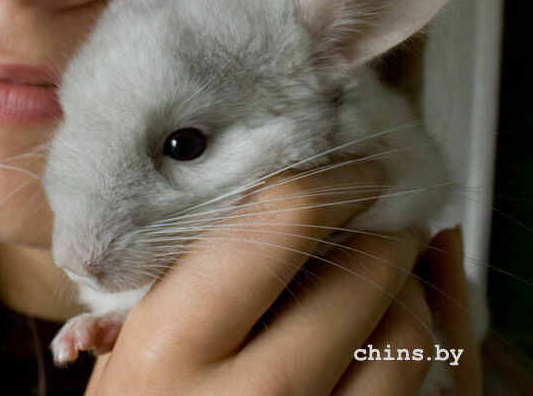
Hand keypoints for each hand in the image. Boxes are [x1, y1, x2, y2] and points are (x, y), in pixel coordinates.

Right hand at [83, 164, 475, 394]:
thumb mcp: (127, 344)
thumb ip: (180, 278)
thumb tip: (266, 198)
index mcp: (174, 342)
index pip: (278, 226)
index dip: (332, 183)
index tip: (357, 173)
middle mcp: (252, 395)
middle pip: (359, 278)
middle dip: (384, 230)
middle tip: (385, 211)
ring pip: (404, 335)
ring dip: (407, 284)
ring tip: (390, 266)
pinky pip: (415, 381)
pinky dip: (418, 335)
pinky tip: (399, 315)